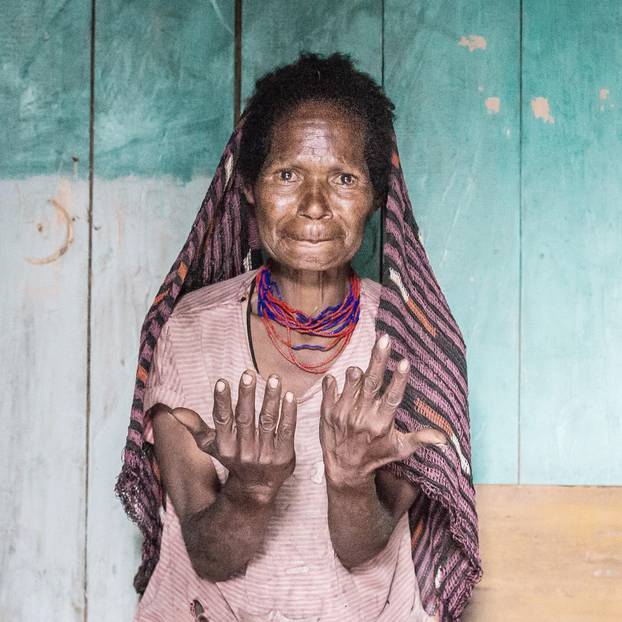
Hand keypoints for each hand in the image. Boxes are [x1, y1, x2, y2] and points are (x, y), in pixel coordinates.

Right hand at [171, 371, 296, 503]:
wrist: (256, 489)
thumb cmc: (233, 459)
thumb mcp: (212, 446)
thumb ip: (195, 427)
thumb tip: (174, 411)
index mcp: (226, 445)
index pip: (223, 420)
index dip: (222, 401)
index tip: (221, 382)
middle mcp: (245, 450)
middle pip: (246, 418)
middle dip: (246, 395)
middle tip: (248, 374)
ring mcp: (265, 454)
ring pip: (268, 421)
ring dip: (271, 398)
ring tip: (273, 378)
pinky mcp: (283, 455)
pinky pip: (286, 431)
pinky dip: (289, 413)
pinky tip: (290, 396)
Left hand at [320, 334, 446, 488]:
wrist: (344, 469)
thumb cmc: (376, 456)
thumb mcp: (400, 449)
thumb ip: (421, 438)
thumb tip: (445, 436)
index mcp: (382, 423)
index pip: (392, 397)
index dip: (399, 379)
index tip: (405, 361)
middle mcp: (362, 417)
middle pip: (372, 383)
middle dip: (379, 359)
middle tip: (385, 339)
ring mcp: (343, 413)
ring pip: (351, 383)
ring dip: (355, 372)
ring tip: (360, 367)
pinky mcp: (328, 412)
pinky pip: (329, 388)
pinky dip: (333, 381)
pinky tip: (336, 378)